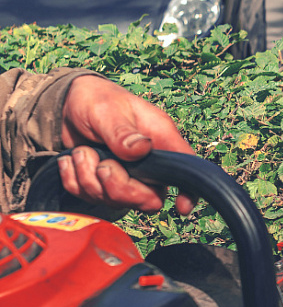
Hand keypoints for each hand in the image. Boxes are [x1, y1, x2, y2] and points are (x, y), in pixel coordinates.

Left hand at [57, 75, 196, 213]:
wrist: (69, 103)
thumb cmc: (97, 99)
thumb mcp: (109, 110)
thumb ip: (123, 132)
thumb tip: (141, 150)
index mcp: (161, 141)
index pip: (185, 171)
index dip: (188, 193)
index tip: (181, 207)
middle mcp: (149, 164)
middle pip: (149, 198)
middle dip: (119, 188)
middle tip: (101, 164)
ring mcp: (127, 177)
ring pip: (116, 201)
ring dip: (89, 180)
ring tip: (82, 152)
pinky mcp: (103, 184)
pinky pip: (90, 198)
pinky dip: (73, 181)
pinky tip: (71, 160)